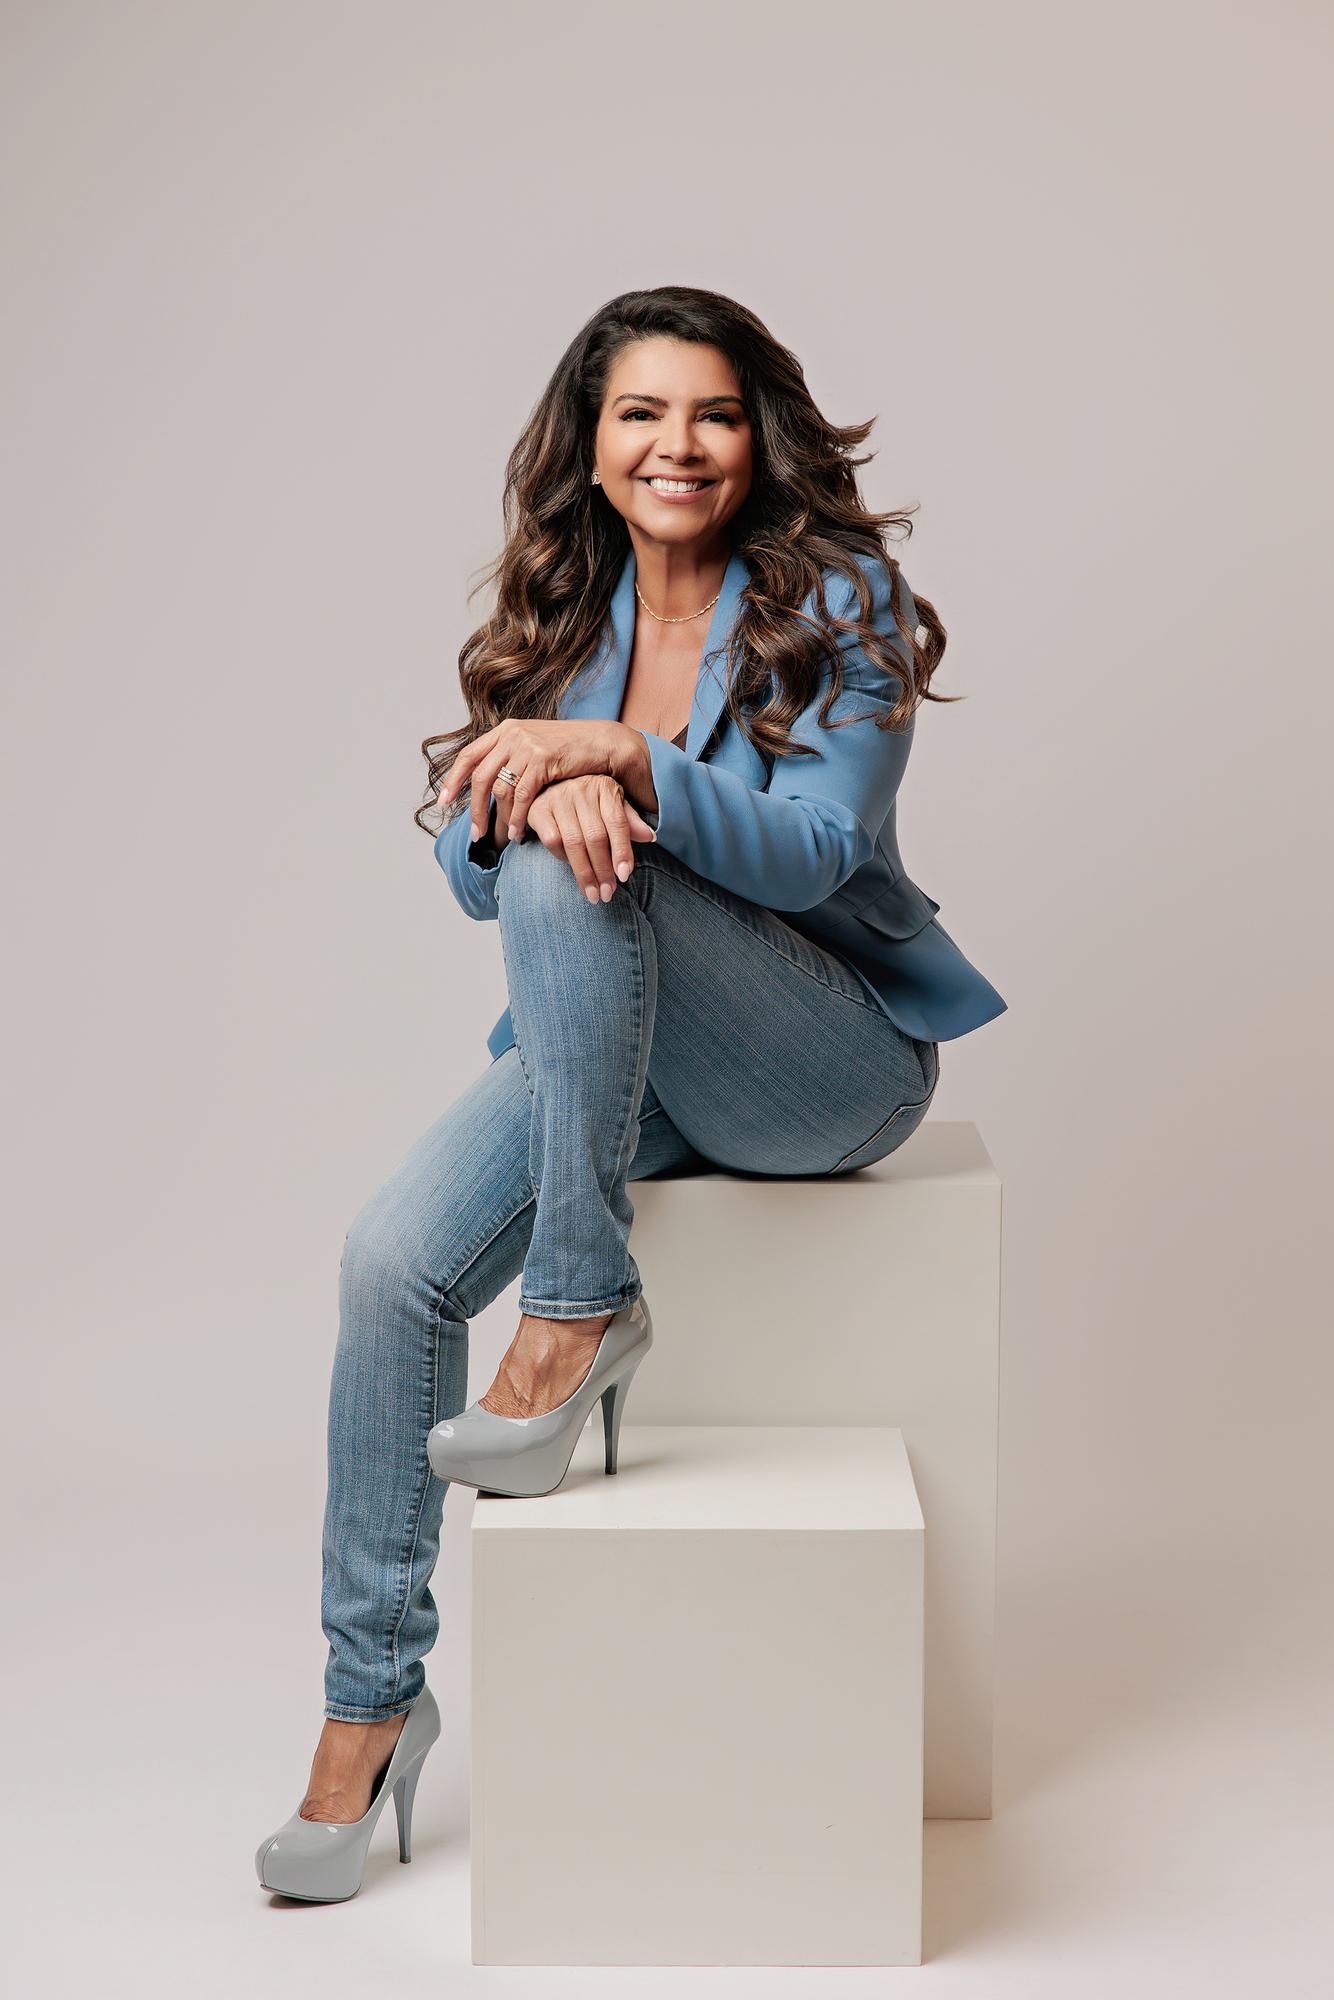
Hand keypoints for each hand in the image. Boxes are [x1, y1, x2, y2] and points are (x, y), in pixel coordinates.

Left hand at [436, 720, 640, 842]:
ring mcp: (526, 746)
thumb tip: (491, 780)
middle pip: (481, 776)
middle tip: (476, 833)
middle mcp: (511, 735)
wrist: (600, 741)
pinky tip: (519, 831)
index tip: (443, 801)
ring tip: (502, 837)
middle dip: (475, 809)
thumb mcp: (533, 745)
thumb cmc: (569, 749)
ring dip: (499, 818)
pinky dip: (518, 817)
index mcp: (504, 731)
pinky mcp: (542, 759)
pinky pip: (522, 796)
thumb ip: (511, 757)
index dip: (453, 780)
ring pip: (500, 789)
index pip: (468, 756)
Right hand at [522, 774, 656, 902]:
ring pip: (574, 843)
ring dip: (584, 873)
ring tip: (592, 894)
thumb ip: (629, 821)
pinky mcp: (539, 809)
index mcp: (604, 788)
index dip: (622, 851)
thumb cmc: (588, 800)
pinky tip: (571, 868)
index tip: (624, 876)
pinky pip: (552, 841)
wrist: (550, 784)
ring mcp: (558, 798)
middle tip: (607, 894)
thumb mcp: (612, 804)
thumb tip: (650, 837)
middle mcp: (581, 790)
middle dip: (603, 870)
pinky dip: (562, 858)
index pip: (617, 823)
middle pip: (595, 837)